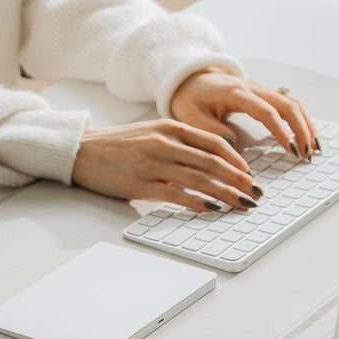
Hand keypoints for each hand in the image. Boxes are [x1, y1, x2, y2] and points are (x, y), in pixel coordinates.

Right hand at [71, 120, 262, 211]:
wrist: (82, 151)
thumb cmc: (117, 145)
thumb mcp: (151, 133)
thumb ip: (178, 142)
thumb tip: (209, 159)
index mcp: (170, 128)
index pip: (214, 143)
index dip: (236, 160)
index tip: (249, 174)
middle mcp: (165, 144)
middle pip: (213, 162)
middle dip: (239, 180)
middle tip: (255, 193)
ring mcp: (154, 164)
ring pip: (201, 179)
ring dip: (227, 193)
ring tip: (242, 204)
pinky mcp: (142, 184)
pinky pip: (178, 195)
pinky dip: (199, 203)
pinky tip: (212, 209)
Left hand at [170, 69, 319, 157]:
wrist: (190, 78)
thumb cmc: (189, 98)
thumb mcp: (190, 115)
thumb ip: (210, 129)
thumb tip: (234, 143)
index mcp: (235, 92)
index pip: (265, 111)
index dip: (280, 130)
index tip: (290, 149)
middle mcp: (253, 87)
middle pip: (287, 104)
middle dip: (301, 129)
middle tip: (306, 154)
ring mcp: (261, 89)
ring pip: (292, 102)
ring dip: (306, 124)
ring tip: (313, 148)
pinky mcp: (264, 94)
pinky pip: (289, 103)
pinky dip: (302, 119)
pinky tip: (307, 136)